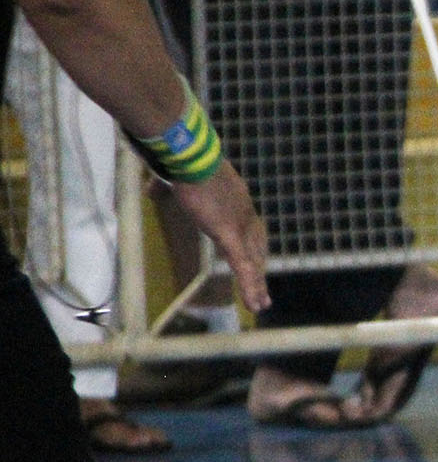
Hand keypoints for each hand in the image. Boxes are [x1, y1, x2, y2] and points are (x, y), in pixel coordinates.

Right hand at [167, 159, 269, 311]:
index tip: (255, 258)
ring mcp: (240, 225)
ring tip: (260, 304)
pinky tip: (255, 302)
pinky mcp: (230, 235)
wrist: (192, 156)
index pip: (249, 228)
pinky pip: (243, 266)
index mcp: (236, 199)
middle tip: (263, 289)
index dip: (252, 245)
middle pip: (256, 247)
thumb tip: (150, 189)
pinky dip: (250, 285)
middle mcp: (245, 214)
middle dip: (259, 268)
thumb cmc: (181, 162)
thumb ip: (165, 186)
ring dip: (257, 284)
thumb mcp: (176, 177)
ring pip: (253, 261)